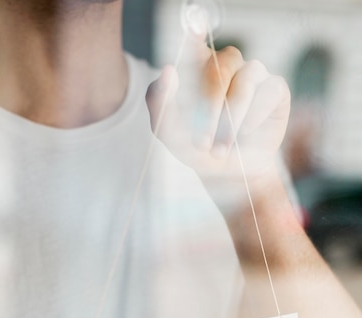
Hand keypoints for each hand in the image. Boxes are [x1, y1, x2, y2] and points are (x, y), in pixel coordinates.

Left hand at [146, 42, 290, 181]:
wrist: (228, 173)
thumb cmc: (198, 148)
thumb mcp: (170, 133)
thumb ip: (159, 104)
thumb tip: (169, 71)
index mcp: (198, 66)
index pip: (195, 42)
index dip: (195, 32)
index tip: (194, 26)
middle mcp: (227, 63)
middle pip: (219, 69)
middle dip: (209, 109)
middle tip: (201, 143)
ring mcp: (253, 73)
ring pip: (244, 83)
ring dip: (231, 121)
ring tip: (220, 149)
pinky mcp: (275, 88)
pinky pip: (267, 93)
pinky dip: (254, 118)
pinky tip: (245, 134)